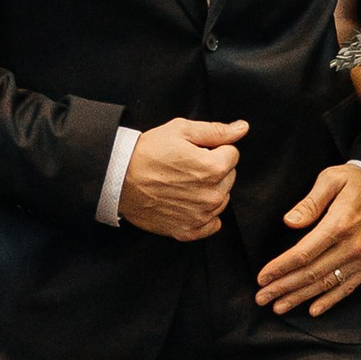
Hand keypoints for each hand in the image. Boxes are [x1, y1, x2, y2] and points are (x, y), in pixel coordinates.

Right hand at [119, 117, 247, 239]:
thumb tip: (242, 128)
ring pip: (221, 198)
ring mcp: (200, 216)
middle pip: (229, 177)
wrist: (118, 178)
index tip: (196, 150)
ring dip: (209, 190)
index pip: (232, 154)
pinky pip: (212, 224)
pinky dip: (204, 214)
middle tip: (187, 165)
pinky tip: (188, 202)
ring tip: (183, 182)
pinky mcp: (187, 230)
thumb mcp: (181, 130)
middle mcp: (212, 195)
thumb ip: (216, 131)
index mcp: (213, 168)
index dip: (215, 148)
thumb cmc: (147, 152)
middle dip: (214, 169)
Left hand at [256, 163, 360, 314]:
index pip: (304, 253)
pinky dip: (329, 301)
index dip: (281, 268)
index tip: (263, 277)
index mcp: (339, 224)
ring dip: (300, 298)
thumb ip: (310, 202)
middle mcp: (352, 246)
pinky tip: (313, 310)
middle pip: (311, 273)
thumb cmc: (360, 183)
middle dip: (283, 287)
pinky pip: (347, 287)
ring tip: (279, 307)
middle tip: (262, 298)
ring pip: (326, 284)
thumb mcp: (332, 179)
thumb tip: (290, 222)